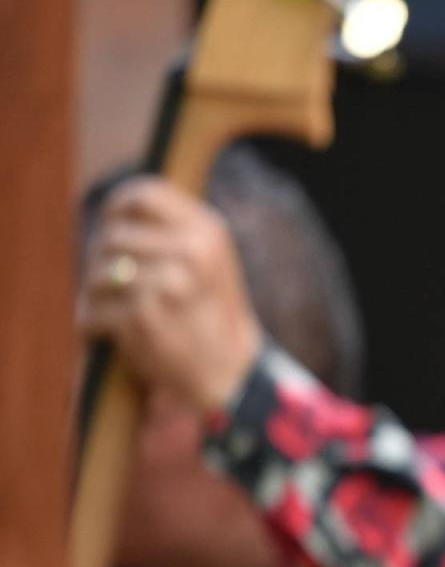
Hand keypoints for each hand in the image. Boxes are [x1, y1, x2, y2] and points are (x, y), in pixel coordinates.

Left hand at [79, 177, 262, 411]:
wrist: (230, 371)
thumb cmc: (210, 313)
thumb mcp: (210, 261)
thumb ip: (173, 231)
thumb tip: (115, 207)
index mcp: (208, 232)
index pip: (144, 195)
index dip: (117, 207)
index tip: (111, 223)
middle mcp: (192, 252)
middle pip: (113, 237)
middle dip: (102, 261)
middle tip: (111, 284)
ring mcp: (168, 284)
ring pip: (98, 274)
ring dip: (95, 295)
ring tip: (112, 310)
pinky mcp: (144, 316)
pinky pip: (93, 310)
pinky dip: (92, 325)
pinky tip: (107, 333)